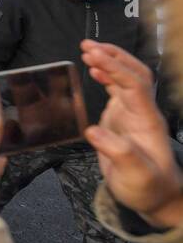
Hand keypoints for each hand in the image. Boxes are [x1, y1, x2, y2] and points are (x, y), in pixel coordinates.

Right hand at [81, 40, 182, 228]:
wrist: (155, 196)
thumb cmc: (147, 187)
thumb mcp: (136, 175)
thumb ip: (118, 153)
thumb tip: (92, 131)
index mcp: (147, 121)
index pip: (134, 85)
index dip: (115, 69)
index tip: (94, 57)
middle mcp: (142, 112)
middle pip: (134, 74)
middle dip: (113, 56)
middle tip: (87, 46)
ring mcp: (133, 114)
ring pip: (125, 78)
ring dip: (109, 61)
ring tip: (87, 50)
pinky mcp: (122, 119)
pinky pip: (116, 90)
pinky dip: (106, 76)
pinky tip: (93, 70)